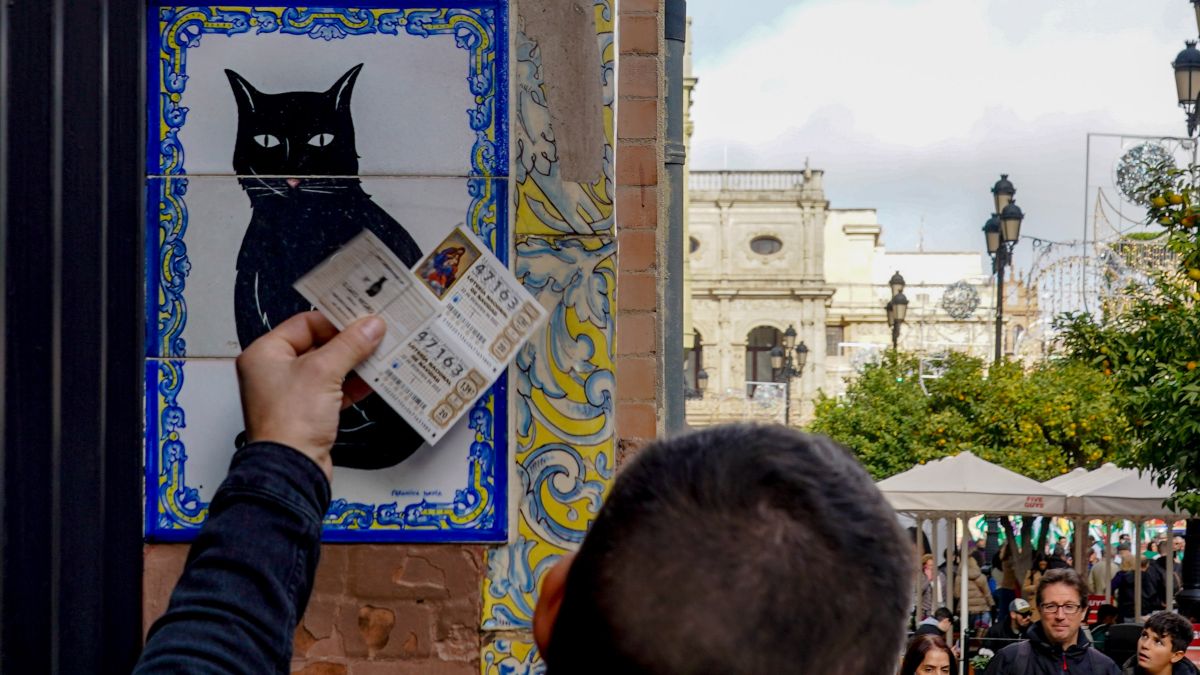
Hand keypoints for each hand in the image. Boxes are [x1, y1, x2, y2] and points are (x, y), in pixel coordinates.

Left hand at [235, 311, 385, 480]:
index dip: (335, 320)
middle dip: (348, 343)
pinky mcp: (306, 414)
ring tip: (379, 355)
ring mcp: (291, 394)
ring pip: (328, 369)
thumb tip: (369, 327)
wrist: (291, 469)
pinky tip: (372, 381)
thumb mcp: (323, 372)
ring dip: (353, 364)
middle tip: (374, 335)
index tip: (362, 318)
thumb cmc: (289, 423)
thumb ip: (349, 345)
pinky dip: (351, 386)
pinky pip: (332, 391)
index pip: (305, 324)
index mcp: (265, 354)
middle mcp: (274, 372)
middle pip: (318, 345)